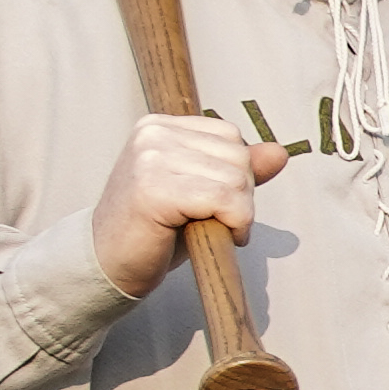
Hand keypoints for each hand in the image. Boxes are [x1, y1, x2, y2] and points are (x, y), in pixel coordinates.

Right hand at [88, 111, 288, 297]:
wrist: (109, 263)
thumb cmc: (155, 230)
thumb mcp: (201, 192)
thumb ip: (237, 169)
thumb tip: (279, 152)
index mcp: (159, 126)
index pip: (230, 136)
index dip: (236, 175)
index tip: (214, 203)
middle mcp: (153, 134)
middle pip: (237, 155)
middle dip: (240, 196)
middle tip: (213, 221)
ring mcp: (151, 158)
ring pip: (235, 180)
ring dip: (238, 214)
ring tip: (209, 228)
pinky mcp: (154, 189)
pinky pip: (224, 200)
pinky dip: (234, 223)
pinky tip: (216, 237)